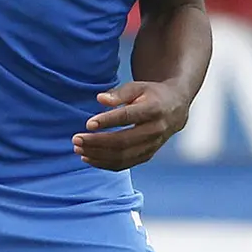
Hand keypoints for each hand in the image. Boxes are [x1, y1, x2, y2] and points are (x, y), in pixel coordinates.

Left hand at [72, 80, 189, 170]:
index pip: (128, 117)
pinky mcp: (148, 156)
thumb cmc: (151, 95)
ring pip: (123, 156)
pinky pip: (125, 164)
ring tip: (78, 150)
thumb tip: (100, 99)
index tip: (88, 123)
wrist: (175, 110)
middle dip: (97, 142)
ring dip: (98, 155)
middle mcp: (155, 130)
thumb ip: (119, 94)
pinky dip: (105, 164)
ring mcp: (153, 146)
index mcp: (154, 109)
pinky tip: (89, 159)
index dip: (108, 121)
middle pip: (123, 141)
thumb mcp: (138, 87)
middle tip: (76, 139)